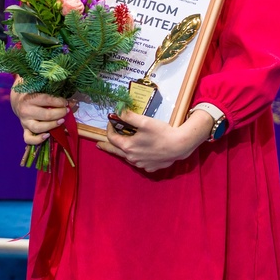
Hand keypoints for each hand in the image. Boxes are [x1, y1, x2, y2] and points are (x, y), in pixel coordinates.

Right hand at [10, 80, 74, 146]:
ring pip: (39, 128)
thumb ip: (54, 94)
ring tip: (62, 121)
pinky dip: (38, 140)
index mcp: (29, 98)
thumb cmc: (32, 93)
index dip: (59, 102)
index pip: (46, 100)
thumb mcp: (41, 89)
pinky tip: (47, 135)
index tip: (66, 102)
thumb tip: (72, 102)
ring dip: (52, 125)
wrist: (18, 100)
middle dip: (59, 113)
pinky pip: (29, 139)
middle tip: (66, 111)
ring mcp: (24, 122)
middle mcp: (26, 111)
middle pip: (45, 115)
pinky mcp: (24, 130)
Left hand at [97, 108, 212, 171]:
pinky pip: (138, 162)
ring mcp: (141, 164)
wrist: (179, 146)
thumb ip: (129, 116)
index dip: (109, 129)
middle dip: (106, 146)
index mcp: (128, 147)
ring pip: (127, 157)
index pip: (112, 138)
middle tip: (99, 145)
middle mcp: (132, 158)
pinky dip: (135, 156)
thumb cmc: (162, 133)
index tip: (111, 122)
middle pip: (115, 151)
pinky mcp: (150, 168)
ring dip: (122, 151)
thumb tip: (118, 111)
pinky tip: (138, 153)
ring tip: (120, 146)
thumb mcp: (144, 121)